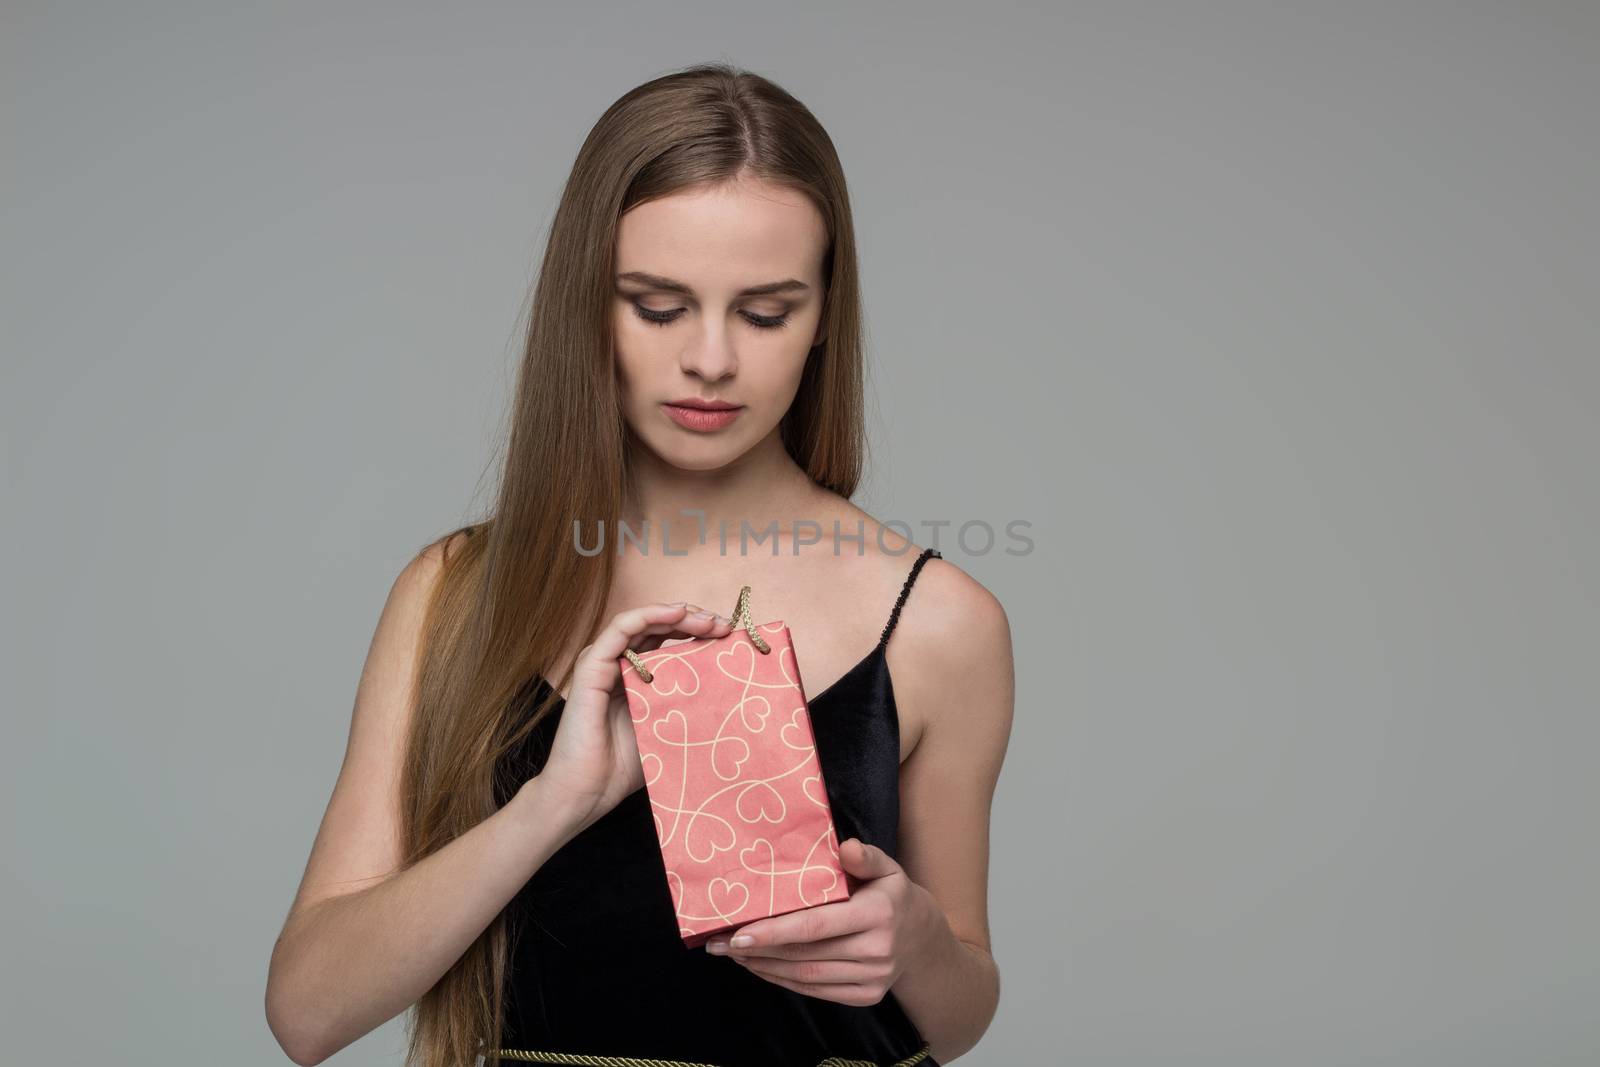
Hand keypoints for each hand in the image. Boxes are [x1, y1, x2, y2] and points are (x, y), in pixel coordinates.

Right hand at [536, 601, 732, 832]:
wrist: (587, 792)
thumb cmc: (624, 767)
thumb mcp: (668, 730)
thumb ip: (687, 707)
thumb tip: (732, 693)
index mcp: (637, 676)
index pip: (669, 641)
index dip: (700, 633)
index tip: (731, 636)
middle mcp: (619, 664)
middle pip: (659, 627)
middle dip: (695, 619)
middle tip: (725, 625)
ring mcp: (603, 663)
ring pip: (643, 622)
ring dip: (678, 613)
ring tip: (708, 620)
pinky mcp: (590, 667)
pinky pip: (620, 629)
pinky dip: (649, 615)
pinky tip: (676, 613)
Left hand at [703, 838, 944, 1005]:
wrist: (922, 940)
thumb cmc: (893, 895)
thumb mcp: (887, 867)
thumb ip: (865, 856)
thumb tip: (845, 847)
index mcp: (878, 913)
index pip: (817, 925)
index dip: (776, 931)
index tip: (739, 934)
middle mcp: (877, 950)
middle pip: (805, 954)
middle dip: (758, 950)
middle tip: (720, 944)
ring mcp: (872, 978)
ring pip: (807, 976)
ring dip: (766, 967)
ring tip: (733, 956)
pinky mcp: (866, 996)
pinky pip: (817, 990)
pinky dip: (785, 980)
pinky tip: (762, 968)